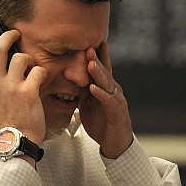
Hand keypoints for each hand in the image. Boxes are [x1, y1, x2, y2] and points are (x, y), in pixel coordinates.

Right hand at [0, 28, 47, 144]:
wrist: (16, 141)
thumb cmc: (5, 119)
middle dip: (8, 35)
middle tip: (15, 33)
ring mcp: (11, 87)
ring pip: (20, 57)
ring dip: (28, 59)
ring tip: (30, 66)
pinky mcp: (28, 92)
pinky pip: (37, 70)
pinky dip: (41, 72)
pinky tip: (40, 79)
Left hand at [79, 42, 132, 158]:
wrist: (115, 143)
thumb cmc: (101, 121)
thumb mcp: (88, 102)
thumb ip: (81, 89)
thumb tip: (67, 78)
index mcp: (105, 86)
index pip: (101, 67)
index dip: (96, 55)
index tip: (88, 42)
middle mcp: (113, 89)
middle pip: (104, 71)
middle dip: (96, 59)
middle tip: (88, 46)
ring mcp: (116, 100)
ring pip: (107, 83)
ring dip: (98, 73)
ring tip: (90, 63)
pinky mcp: (117, 112)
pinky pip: (109, 101)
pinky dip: (101, 94)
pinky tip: (93, 88)